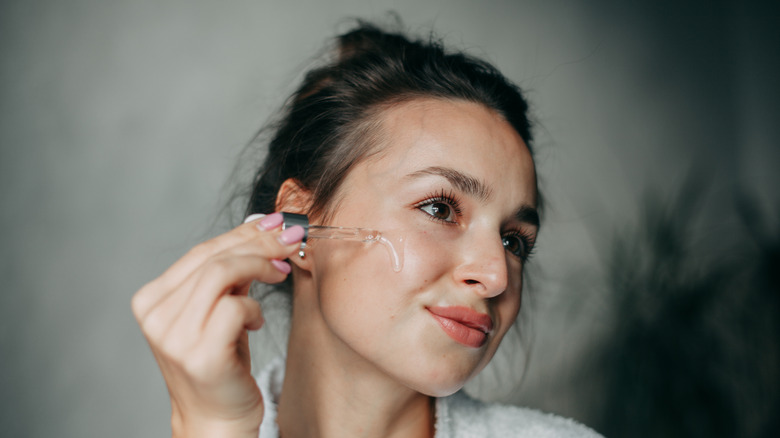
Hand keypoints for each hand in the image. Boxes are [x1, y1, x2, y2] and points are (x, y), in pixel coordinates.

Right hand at [132, 213, 303, 436]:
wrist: (215, 421)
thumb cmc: (222, 363)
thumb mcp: (219, 310)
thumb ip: (231, 273)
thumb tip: (263, 224)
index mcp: (152, 299)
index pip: (202, 251)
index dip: (243, 233)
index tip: (276, 223)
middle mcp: (156, 315)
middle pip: (213, 257)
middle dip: (259, 242)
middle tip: (292, 239)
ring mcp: (174, 336)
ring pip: (222, 273)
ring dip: (260, 266)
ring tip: (280, 273)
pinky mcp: (199, 355)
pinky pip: (234, 307)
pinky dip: (254, 308)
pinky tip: (257, 322)